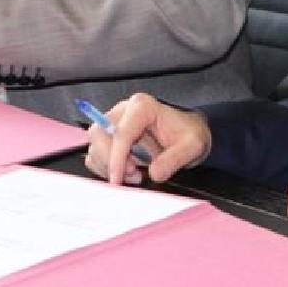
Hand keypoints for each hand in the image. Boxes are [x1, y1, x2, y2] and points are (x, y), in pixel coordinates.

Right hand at [83, 92, 211, 185]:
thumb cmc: (189, 133)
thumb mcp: (192, 146)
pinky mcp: (111, 134)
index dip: (116, 159)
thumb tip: (154, 173)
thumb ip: (174, 159)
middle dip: (111, 160)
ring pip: (95, 143)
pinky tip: (125, 172)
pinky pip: (96, 151)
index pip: (120, 133)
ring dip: (108, 164)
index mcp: (142, 107)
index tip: (119, 179)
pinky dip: (105, 165)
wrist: (188, 131)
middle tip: (133, 175)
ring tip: (134, 174)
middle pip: (99, 134)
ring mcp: (115, 121)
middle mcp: (124, 110)